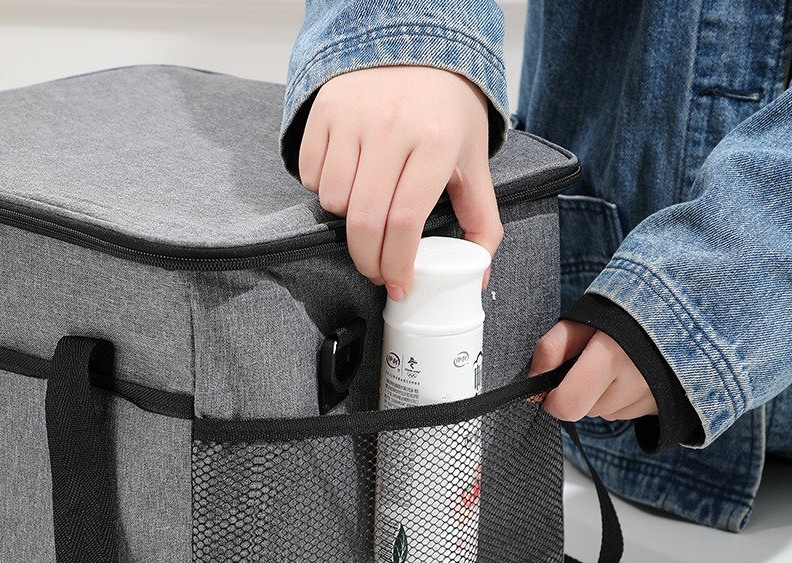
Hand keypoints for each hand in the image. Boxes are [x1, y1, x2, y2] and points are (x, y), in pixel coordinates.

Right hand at [298, 65, 502, 299]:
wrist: (417, 47)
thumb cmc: (447, 115)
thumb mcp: (474, 163)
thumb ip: (482, 222)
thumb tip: (478, 277)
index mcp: (434, 142)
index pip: (405, 222)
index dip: (397, 265)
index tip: (397, 286)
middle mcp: (391, 126)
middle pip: (365, 221)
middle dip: (368, 260)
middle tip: (376, 271)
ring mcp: (353, 116)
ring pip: (333, 201)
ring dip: (347, 221)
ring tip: (368, 211)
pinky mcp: (324, 110)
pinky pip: (310, 176)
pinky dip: (324, 191)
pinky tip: (348, 181)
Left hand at [529, 320, 656, 420]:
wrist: (683, 309)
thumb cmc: (624, 312)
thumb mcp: (582, 319)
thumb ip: (552, 347)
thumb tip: (533, 380)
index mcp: (611, 355)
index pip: (568, 405)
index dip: (552, 401)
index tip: (550, 387)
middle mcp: (636, 382)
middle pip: (585, 410)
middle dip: (579, 392)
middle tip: (592, 364)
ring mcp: (654, 398)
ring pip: (605, 413)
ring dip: (602, 395)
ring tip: (618, 364)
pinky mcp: (665, 406)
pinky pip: (627, 413)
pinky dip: (622, 398)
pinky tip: (633, 373)